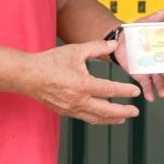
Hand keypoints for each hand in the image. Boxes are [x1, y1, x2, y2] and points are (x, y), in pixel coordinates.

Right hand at [27, 40, 141, 123]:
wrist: (27, 75)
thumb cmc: (50, 62)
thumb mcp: (75, 50)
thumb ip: (97, 47)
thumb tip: (115, 43)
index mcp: (83, 85)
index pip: (109, 90)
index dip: (125, 91)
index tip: (136, 92)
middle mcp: (78, 100)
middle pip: (106, 111)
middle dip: (123, 112)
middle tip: (135, 112)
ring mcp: (70, 108)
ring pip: (96, 118)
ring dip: (111, 119)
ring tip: (122, 119)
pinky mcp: (64, 112)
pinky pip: (84, 118)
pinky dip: (96, 118)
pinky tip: (102, 116)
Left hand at [112, 10, 163, 101]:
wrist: (118, 41)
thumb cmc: (134, 32)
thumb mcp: (144, 23)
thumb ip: (153, 19)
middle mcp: (160, 61)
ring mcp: (152, 69)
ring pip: (160, 80)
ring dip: (163, 87)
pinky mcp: (141, 75)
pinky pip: (146, 84)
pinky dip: (148, 91)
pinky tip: (150, 97)